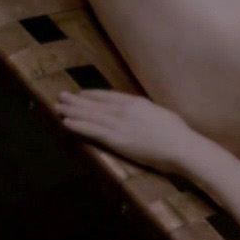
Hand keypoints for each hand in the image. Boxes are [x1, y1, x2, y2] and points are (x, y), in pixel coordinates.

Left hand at [56, 91, 208, 174]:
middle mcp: (125, 110)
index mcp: (138, 103)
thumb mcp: (164, 116)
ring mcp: (120, 123)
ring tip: (58, 107)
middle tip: (61, 96)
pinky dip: (77, 125)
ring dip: (72, 111)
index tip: (81, 94)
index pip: (109, 97)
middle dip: (77, 100)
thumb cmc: (179, 135)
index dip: (93, 95)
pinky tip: (65, 122)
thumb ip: (150, 115)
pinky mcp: (117, 139)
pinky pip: (92, 130)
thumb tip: (149, 116)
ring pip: (90, 115)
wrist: (182, 146)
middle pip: (95, 103)